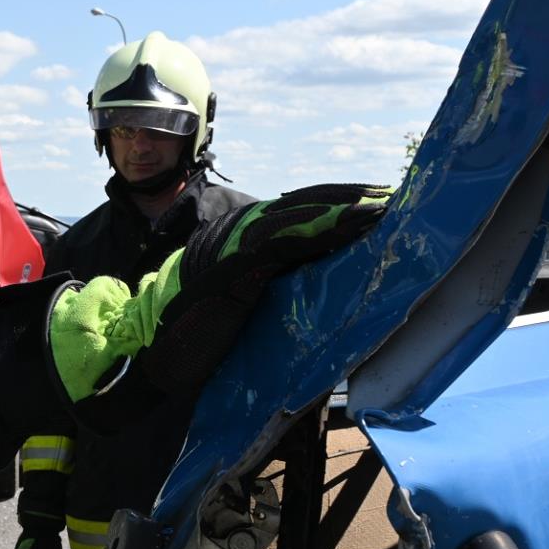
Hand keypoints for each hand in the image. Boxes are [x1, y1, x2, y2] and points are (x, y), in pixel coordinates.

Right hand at [47, 184, 390, 404]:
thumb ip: (268, 288)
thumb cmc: (193, 338)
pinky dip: (323, 228)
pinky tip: (355, 223)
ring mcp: (235, 247)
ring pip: (299, 214)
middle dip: (351, 196)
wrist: (153, 355)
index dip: (336, 203)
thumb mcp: (242, 306)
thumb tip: (312, 290)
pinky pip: (285, 240)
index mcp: (240, 241)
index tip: (378, 200)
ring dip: (346, 207)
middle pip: (304, 203)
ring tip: (386, 203)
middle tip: (396, 192)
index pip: (296, 212)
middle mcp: (237, 233)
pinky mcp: (236, 267)